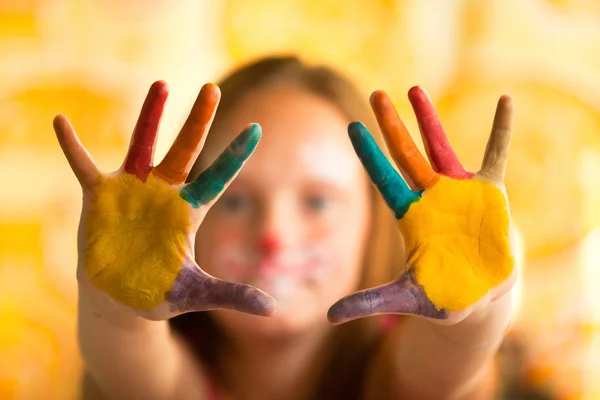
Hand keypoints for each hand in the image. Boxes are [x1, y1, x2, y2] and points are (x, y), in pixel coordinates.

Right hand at [55, 81, 276, 320]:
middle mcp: (163, 193)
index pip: (218, 178)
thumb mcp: (196, 294)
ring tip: (161, 83)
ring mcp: (131, 191)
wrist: (117, 299)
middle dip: (199, 120)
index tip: (257, 129)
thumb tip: (273, 310)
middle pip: (185, 149)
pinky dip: (72, 146)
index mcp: (188, 212)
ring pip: (141, 145)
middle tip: (213, 88)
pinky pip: (83, 166)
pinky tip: (61, 122)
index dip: (236, 155)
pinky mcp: (99, 198)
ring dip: (150, 116)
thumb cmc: (157, 293)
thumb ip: (232, 295)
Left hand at [328, 87, 514, 324]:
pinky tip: (505, 101)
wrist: (478, 295)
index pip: (384, 179)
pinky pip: (496, 154)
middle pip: (406, 155)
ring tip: (414, 88)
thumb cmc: (440, 295)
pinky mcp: (490, 193)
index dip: (369, 154)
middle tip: (375, 94)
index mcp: (409, 216)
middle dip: (392, 125)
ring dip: (429, 118)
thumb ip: (369, 301)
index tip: (351, 127)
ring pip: (441, 147)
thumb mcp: (404, 298)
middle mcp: (429, 198)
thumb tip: (328, 317)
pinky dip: (501, 129)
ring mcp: (459, 192)